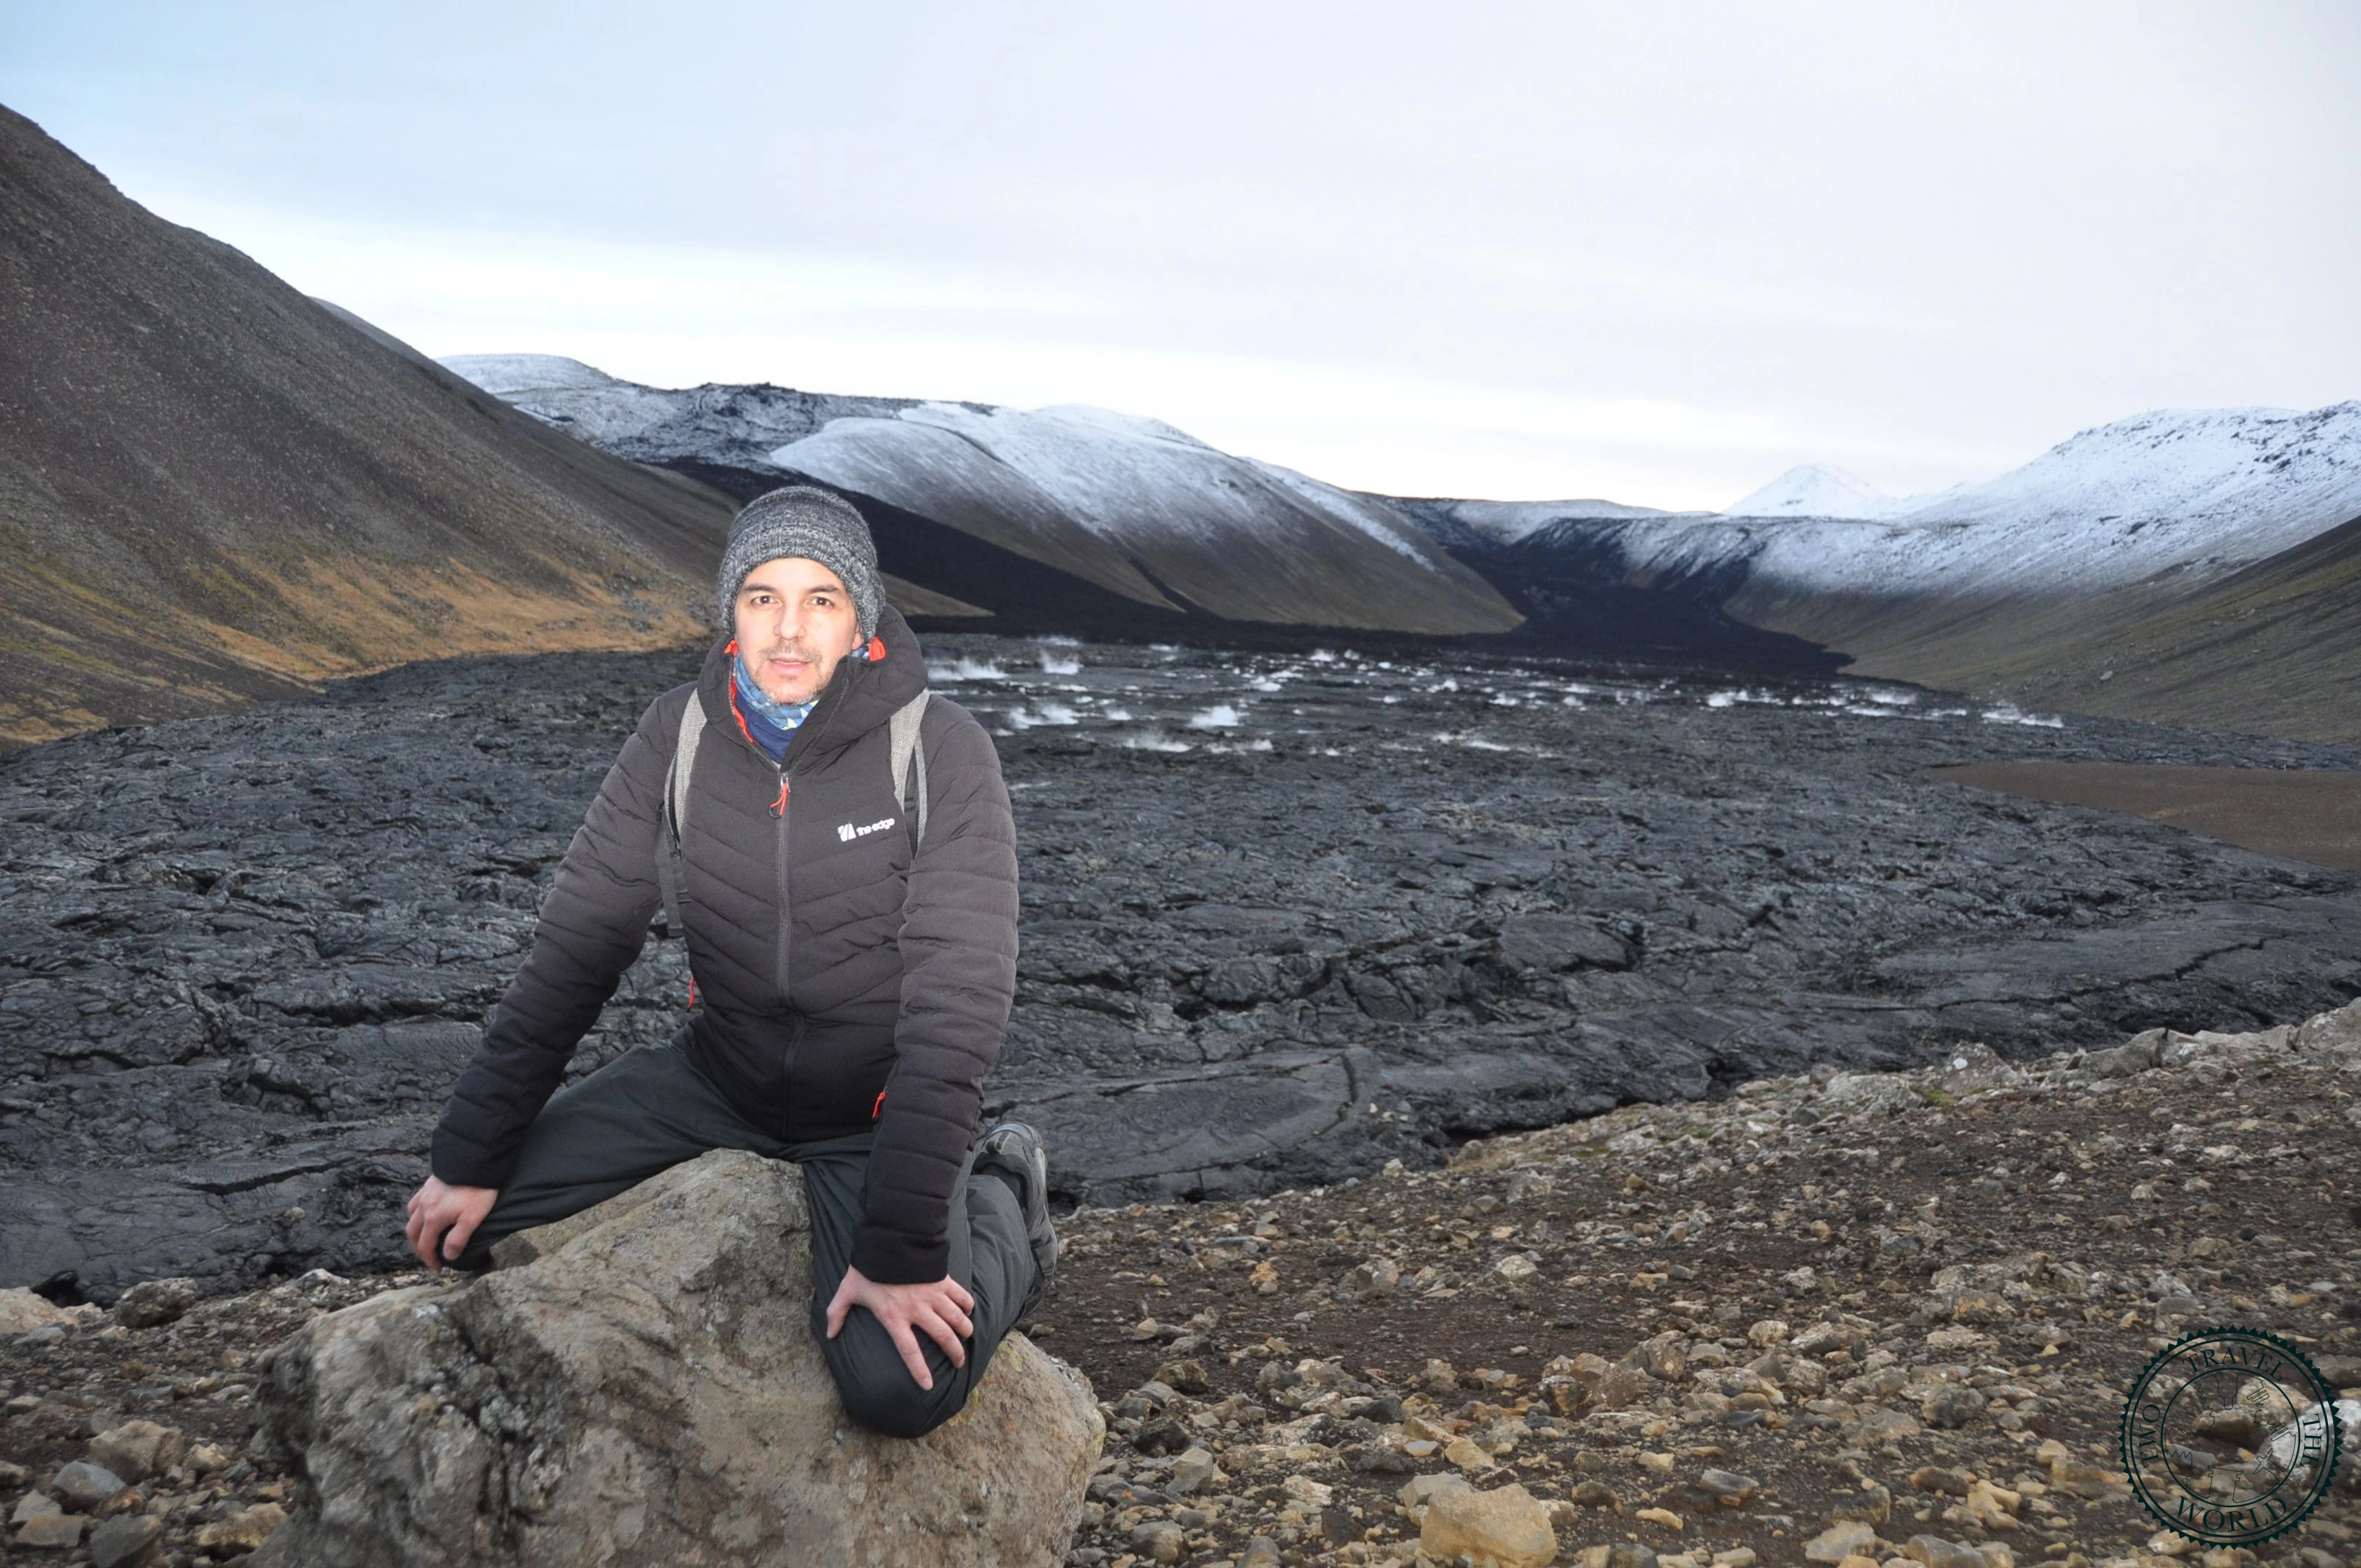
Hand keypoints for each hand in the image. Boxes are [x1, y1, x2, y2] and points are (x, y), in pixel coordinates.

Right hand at [405, 1176, 497, 1270]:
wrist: (475, 1160)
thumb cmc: (476, 1190)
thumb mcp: (472, 1218)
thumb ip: (458, 1239)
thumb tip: (447, 1256)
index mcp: (433, 1218)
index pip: (425, 1246)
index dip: (430, 1259)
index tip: (438, 1268)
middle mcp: (423, 1207)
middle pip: (413, 1233)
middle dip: (419, 1249)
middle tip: (429, 1257)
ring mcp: (424, 1194)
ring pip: (411, 1218)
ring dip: (415, 1232)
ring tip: (424, 1238)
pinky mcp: (429, 1184)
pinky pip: (415, 1203)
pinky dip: (415, 1214)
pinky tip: (423, 1213)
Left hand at [824, 1267, 975, 1390]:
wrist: (890, 1239)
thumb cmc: (867, 1267)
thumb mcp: (847, 1291)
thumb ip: (836, 1313)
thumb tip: (830, 1335)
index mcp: (894, 1316)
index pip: (909, 1350)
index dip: (919, 1370)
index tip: (928, 1386)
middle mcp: (917, 1309)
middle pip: (943, 1336)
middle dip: (955, 1353)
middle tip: (959, 1362)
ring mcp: (932, 1294)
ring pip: (956, 1318)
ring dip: (964, 1330)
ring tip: (966, 1337)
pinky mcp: (942, 1280)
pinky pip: (961, 1295)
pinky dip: (967, 1304)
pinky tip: (968, 1310)